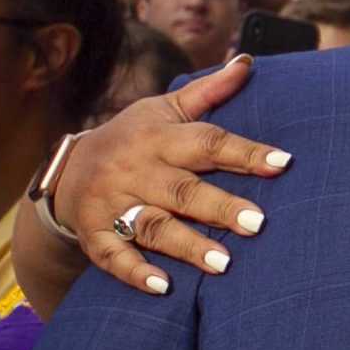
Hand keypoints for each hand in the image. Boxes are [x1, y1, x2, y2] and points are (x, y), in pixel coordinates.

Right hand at [51, 54, 292, 294]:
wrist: (67, 169)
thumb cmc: (134, 138)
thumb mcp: (164, 109)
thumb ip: (208, 93)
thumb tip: (248, 62)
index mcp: (159, 138)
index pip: (208, 142)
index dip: (245, 152)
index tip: (283, 163)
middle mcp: (135, 170)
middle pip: (182, 190)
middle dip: (220, 207)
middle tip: (258, 224)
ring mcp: (112, 204)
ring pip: (151, 225)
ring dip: (187, 245)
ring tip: (223, 263)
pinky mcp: (94, 235)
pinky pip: (112, 256)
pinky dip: (135, 272)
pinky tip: (163, 287)